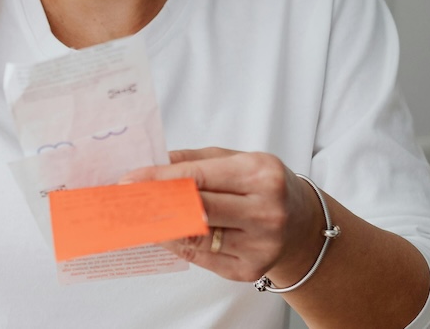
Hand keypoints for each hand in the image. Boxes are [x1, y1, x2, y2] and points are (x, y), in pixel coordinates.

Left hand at [121, 148, 325, 284]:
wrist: (303, 223)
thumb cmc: (263, 184)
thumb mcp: (235, 159)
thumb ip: (193, 161)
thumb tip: (151, 165)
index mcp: (261, 175)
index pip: (198, 177)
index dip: (159, 179)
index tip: (129, 179)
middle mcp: (266, 211)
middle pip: (196, 209)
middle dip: (156, 203)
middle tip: (126, 199)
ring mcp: (261, 244)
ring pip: (196, 236)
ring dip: (161, 226)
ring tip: (137, 216)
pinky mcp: (251, 269)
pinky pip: (202, 257)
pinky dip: (177, 244)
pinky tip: (162, 233)